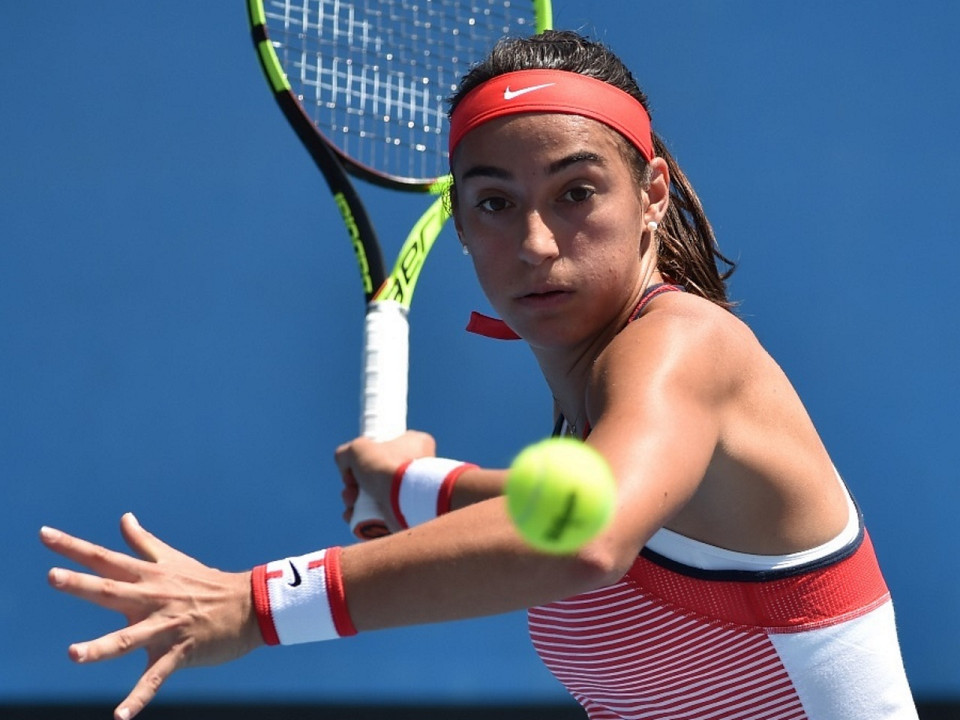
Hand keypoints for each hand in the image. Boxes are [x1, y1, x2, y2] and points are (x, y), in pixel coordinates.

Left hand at [41, 513, 261, 719]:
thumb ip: (143, 542)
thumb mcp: (173, 560)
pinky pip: (155, 677)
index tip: (44, 535)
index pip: (105, 558)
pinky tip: (120, 716)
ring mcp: (165, 626)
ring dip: (101, 647)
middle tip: (53, 577)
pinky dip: (138, 697)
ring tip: (74, 654)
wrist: (249, 605)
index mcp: (148, 576)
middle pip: (111, 591)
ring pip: (128, 639)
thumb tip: (124, 517)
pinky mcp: (179, 652)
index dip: (73, 547)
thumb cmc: (206, 582)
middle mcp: (152, 598)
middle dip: (81, 585)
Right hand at [335, 430, 436, 527]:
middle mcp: (419, 467)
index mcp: (415, 444)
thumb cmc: (386, 467)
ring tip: (351, 506)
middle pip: (376, 475)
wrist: (405, 498)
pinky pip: (383, 513)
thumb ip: (346, 453)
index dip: (362, 460)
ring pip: (377, 495)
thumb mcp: (358, 448)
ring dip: (356, 501)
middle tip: (350, 491)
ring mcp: (414, 491)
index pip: (384, 449)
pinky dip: (366, 516)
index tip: (351, 469)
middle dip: (355, 485)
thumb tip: (346, 467)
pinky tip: (353, 517)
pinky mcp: (409, 512)